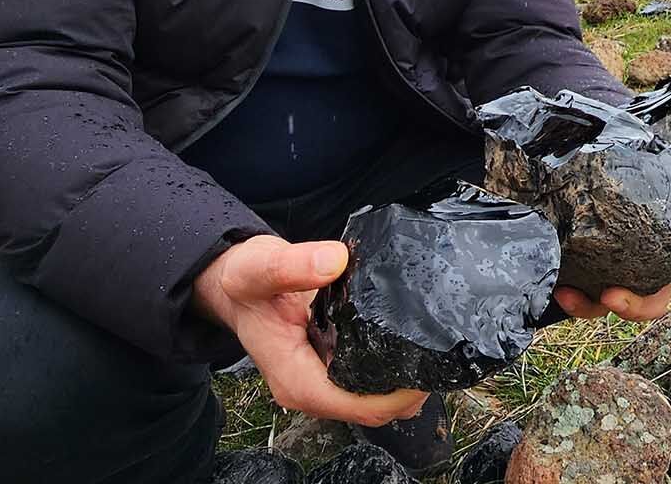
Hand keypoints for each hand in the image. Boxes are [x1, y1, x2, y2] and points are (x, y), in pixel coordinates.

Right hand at [191, 235, 427, 426]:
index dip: (397, 395)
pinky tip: (406, 340)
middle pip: (372, 409)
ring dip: (403, 381)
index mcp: (295, 378)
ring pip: (373, 398)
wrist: (233, 285)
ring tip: (427, 344)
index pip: (357, 406)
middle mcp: (308, 388)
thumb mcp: (261, 266)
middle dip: (408, 390)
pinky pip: (366, 380)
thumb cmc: (244, 281)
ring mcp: (320, 381)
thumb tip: (334, 260)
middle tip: (437, 351)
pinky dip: (390, 367)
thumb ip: (294, 264)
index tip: (423, 369)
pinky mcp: (329, 367)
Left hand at [553, 166, 670, 321]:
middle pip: (658, 299)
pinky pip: (589, 304)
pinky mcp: (595, 276)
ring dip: (618, 308)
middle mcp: (658, 266)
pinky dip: (580, 304)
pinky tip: (564, 290)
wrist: (618, 164)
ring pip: (625, 307)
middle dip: (643, 304)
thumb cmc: (666, 169)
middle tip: (617, 295)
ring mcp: (626, 273)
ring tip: (602, 295)